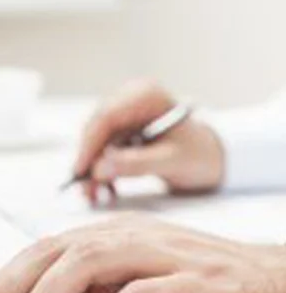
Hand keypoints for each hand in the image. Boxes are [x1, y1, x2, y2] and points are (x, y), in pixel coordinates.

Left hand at [0, 215, 285, 292]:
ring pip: (87, 262)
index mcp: (114, 236)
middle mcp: (134, 237)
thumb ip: (90, 287)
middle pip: (52, 251)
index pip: (41, 251)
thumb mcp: (135, 280)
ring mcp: (166, 257)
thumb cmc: (209, 287)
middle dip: (4, 290)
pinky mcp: (198, 285)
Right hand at [74, 80, 225, 204]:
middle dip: (88, 162)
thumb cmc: (199, 155)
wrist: (212, 159)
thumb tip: (98, 169)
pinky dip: (101, 171)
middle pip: (96, 130)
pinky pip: (101, 151)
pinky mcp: (121, 131)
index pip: (105, 117)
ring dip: (93, 170)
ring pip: (95, 143)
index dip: (88, 145)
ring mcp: (124, 115)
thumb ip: (136, 164)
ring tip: (94, 196)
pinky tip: (105, 189)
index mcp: (146, 96)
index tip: (80, 171)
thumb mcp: (171, 161)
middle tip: (85, 190)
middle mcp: (130, 100)